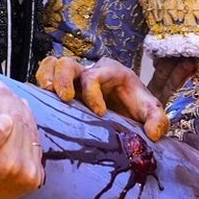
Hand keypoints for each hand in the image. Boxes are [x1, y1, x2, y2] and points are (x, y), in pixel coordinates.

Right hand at [0, 80, 45, 198]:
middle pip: (25, 123)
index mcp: (9, 162)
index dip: (4, 98)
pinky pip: (35, 145)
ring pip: (33, 132)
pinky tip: (19, 120)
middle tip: (2, 88)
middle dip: (13, 102)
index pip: (13, 117)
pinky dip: (28, 130)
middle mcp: (26, 169)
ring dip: (23, 113)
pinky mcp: (35, 178)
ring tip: (11, 99)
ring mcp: (33, 174)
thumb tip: (6, 119)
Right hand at [36, 55, 169, 140]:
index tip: (99, 113)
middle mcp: (90, 71)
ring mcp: (75, 78)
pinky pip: (47, 75)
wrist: (130, 111)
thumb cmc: (137, 107)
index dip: (93, 93)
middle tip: (65, 99)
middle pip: (69, 64)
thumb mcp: (152, 112)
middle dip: (64, 80)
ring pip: (54, 65)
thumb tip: (153, 134)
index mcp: (111, 72)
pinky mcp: (64, 88)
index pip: (95, 76)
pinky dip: (41, 82)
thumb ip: (158, 120)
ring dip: (48, 77)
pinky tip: (41, 99)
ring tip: (47, 93)